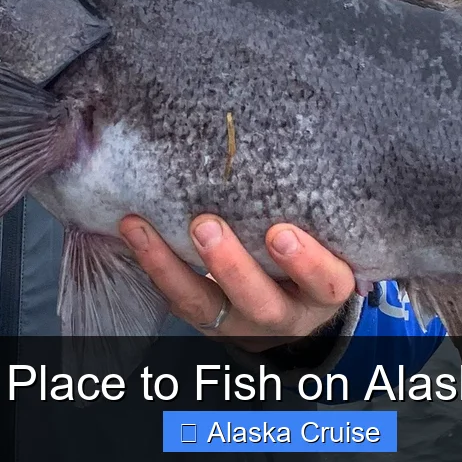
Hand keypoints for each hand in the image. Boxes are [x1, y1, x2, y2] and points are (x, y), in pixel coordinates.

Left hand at [118, 214, 355, 352]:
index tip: (282, 232)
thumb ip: (314, 209)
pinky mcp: (204, 321)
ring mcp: (239, 322)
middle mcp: (283, 314)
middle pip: (260, 302)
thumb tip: (290, 139)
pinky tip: (133, 231)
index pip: (325, 283)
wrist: (292, 307)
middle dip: (231, 266)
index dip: (306, 263)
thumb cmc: (311, 257)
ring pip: (203, 306)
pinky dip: (153, 265)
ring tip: (141, 226)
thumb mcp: (328, 240)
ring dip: (170, 267)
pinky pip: (175, 299)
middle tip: (206, 225)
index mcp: (323, 291)